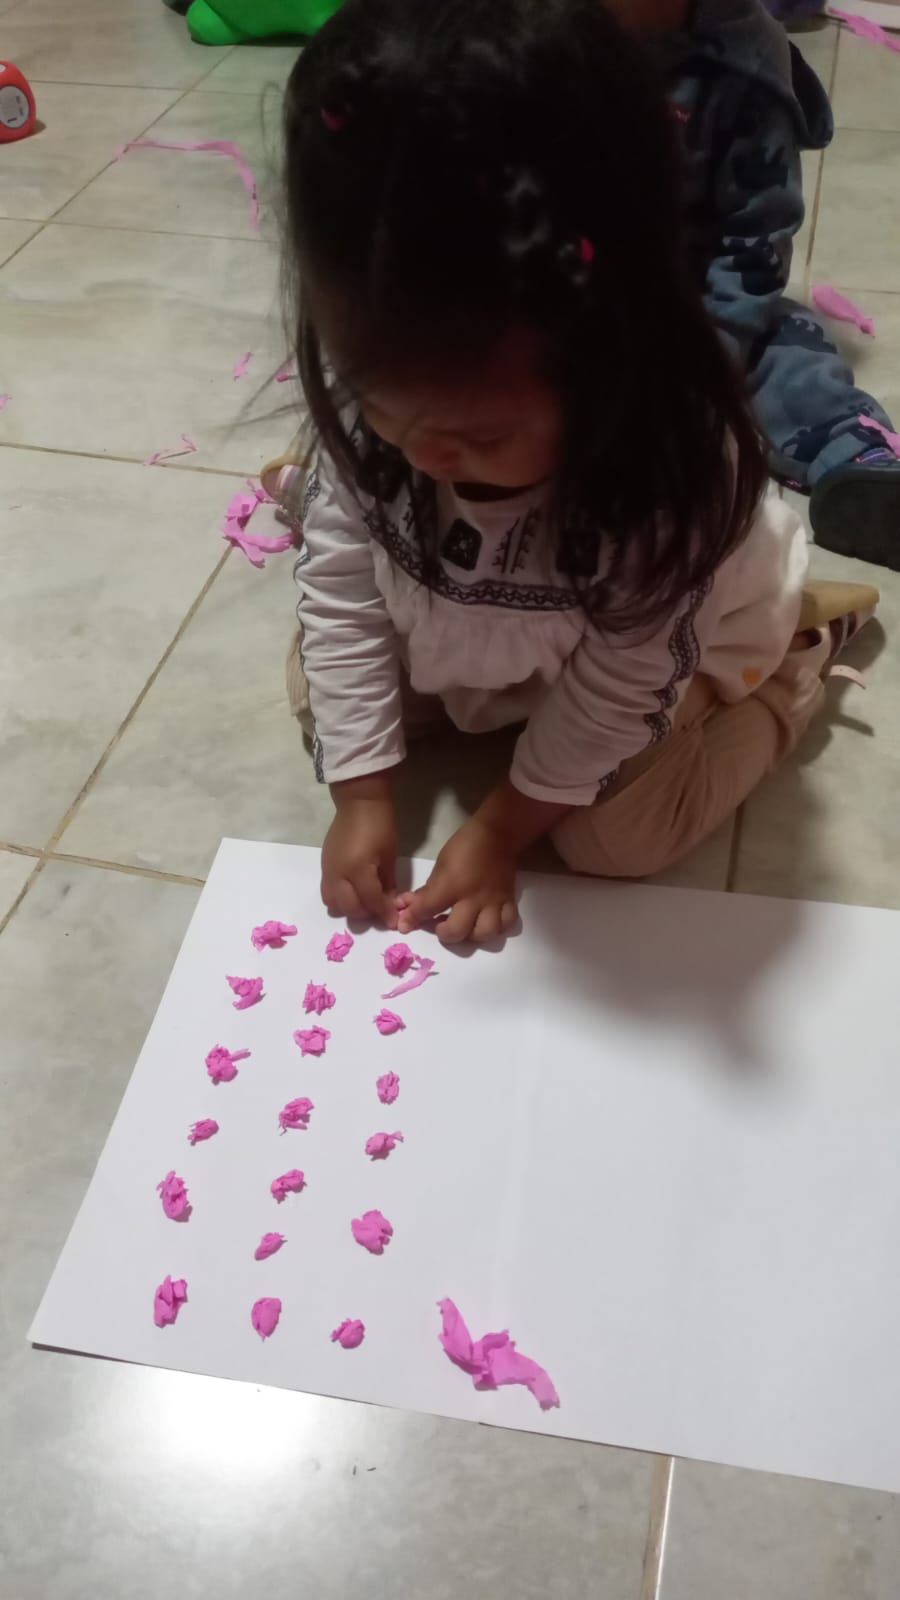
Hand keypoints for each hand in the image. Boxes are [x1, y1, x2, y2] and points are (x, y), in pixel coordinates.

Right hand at [321, 778, 397, 924]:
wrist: (358, 802)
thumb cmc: (381, 825)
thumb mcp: (390, 855)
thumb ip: (388, 883)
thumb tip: (390, 905)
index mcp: (358, 869)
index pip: (371, 901)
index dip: (384, 914)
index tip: (394, 922)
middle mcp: (338, 874)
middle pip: (349, 908)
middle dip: (367, 913)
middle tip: (381, 910)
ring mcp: (327, 871)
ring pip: (333, 904)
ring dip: (350, 908)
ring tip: (365, 901)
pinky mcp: (323, 867)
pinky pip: (327, 892)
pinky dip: (340, 899)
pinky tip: (354, 891)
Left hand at [396, 816, 518, 943]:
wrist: (497, 835)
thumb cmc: (464, 846)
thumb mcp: (440, 865)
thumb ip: (426, 890)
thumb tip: (407, 906)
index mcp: (452, 885)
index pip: (427, 909)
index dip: (412, 919)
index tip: (405, 925)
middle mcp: (473, 898)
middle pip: (458, 931)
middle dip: (444, 933)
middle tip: (440, 925)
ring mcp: (494, 902)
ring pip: (484, 933)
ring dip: (471, 935)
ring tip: (465, 926)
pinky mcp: (509, 901)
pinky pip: (507, 924)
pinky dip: (496, 928)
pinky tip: (485, 922)